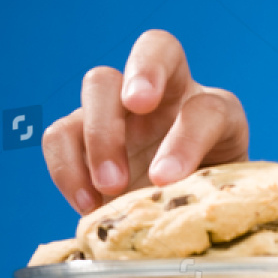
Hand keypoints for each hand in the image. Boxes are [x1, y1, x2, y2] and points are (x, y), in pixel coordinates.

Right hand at [43, 29, 248, 214]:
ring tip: (110, 187)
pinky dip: (66, 167)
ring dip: (100, 133)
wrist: (171, 226)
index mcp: (215, 115)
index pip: (208, 107)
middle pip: (157, 51)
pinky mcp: (82, 133)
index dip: (188, 137)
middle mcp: (170, 98)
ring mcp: (122, 110)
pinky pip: (60, 133)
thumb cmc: (201, 212)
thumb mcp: (217, 206)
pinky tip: (87, 205)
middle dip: (145, 74)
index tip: (165, 176)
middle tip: (136, 107)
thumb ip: (210, 200)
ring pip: (99, 83)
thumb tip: (181, 205)